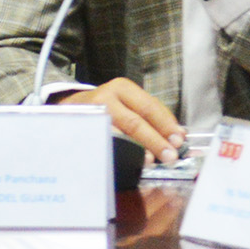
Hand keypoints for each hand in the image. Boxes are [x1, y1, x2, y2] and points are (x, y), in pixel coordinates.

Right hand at [59, 76, 183, 162]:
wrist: (70, 106)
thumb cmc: (108, 106)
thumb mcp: (129, 101)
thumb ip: (153, 115)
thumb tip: (178, 134)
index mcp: (122, 88)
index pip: (149, 107)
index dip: (166, 125)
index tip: (179, 140)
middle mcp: (105, 98)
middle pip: (134, 122)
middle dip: (155, 141)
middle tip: (170, 156)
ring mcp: (92, 114)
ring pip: (118, 134)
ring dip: (138, 150)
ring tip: (152, 160)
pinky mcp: (83, 128)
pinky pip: (105, 142)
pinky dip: (120, 152)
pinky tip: (130, 160)